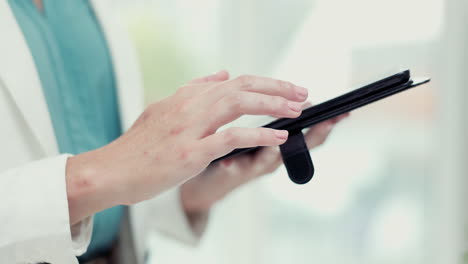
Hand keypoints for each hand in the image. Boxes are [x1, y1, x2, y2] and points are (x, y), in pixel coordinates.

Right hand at [65, 71, 308, 224]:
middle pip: (241, 87)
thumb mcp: (163, 110)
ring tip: (297, 109)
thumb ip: (193, 91)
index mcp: (184, 97)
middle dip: (276, 87)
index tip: (285, 87)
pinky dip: (258, 134)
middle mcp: (188, 106)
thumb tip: (220, 74)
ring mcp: (189, 128)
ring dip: (272, 104)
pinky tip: (278, 136)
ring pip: (238, 104)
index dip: (263, 82)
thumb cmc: (138, 147)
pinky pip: (231, 137)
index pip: (232, 81)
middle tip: (302, 92)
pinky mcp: (189, 152)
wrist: (109, 171)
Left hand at [181, 104, 348, 213]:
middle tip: (327, 122)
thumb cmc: (223, 144)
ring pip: (267, 162)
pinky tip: (228, 161)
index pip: (305, 130)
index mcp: (274, 139)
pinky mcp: (227, 175)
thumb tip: (275, 87)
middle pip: (297, 148)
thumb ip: (259, 107)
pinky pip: (232, 171)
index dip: (325, 122)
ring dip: (274, 153)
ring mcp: (249, 166)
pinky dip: (233, 166)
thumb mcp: (245, 123)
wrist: (198, 169)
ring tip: (278, 143)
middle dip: (314, 135)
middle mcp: (268, 154)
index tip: (344, 112)